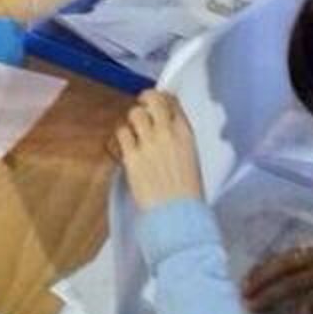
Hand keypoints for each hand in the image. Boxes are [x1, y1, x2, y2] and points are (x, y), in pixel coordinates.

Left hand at [114, 91, 202, 209]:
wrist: (178, 215)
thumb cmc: (187, 194)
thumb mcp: (191, 158)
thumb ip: (178, 139)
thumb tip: (166, 127)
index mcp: (185, 134)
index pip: (172, 102)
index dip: (162, 98)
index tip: (157, 101)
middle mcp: (167, 133)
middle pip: (152, 99)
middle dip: (145, 99)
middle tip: (142, 105)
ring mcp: (148, 143)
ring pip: (134, 113)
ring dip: (132, 120)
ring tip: (134, 131)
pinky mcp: (132, 156)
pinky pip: (121, 133)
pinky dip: (122, 137)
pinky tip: (126, 146)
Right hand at [242, 244, 312, 313]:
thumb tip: (298, 311)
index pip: (290, 284)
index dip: (270, 295)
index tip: (252, 306)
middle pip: (282, 266)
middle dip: (261, 278)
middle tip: (243, 292)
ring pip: (285, 255)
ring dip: (265, 267)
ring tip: (249, 279)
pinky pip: (293, 251)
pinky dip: (277, 259)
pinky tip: (271, 266)